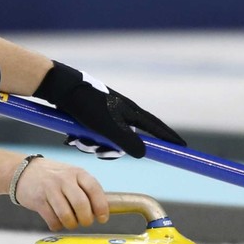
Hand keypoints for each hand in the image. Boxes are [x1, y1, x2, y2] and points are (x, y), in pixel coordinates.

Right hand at [12, 155, 108, 230]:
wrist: (22, 171)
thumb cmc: (52, 176)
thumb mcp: (70, 175)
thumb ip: (85, 189)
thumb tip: (100, 211)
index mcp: (77, 173)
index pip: (94, 189)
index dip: (101, 207)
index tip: (102, 218)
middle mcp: (63, 179)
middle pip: (81, 205)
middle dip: (86, 219)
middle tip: (84, 222)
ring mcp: (50, 189)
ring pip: (66, 215)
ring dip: (71, 224)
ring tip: (70, 222)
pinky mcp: (38, 200)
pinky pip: (52, 220)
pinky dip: (57, 225)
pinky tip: (56, 221)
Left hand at [33, 62, 184, 158]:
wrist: (60, 88)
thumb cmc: (87, 106)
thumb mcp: (109, 128)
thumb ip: (128, 142)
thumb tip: (143, 154)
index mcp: (131, 112)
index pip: (157, 128)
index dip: (169, 139)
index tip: (182, 148)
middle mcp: (121, 113)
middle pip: (126, 141)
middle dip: (109, 149)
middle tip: (98, 150)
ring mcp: (106, 114)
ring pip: (106, 141)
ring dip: (92, 144)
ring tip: (78, 139)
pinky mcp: (91, 116)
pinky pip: (92, 136)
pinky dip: (83, 139)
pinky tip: (71, 136)